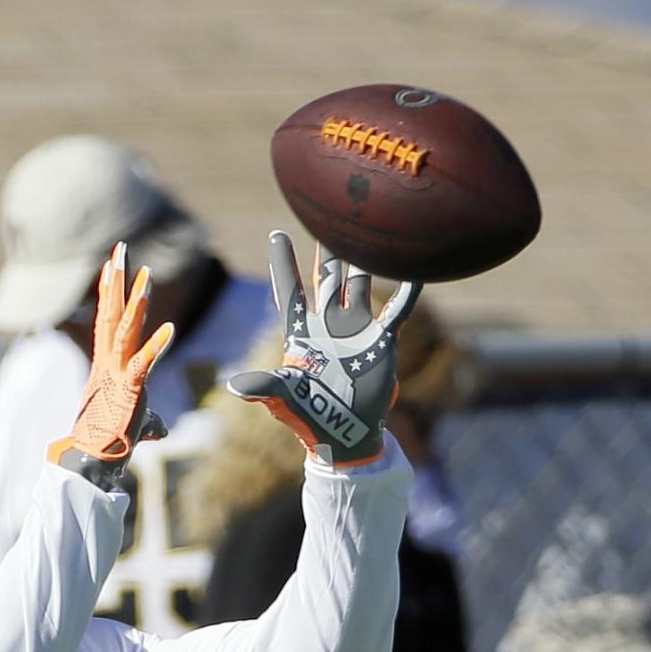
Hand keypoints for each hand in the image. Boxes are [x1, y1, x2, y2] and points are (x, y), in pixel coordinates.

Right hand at [46, 243, 177, 473]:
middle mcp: (109, 363)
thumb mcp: (136, 425)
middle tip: (120, 249)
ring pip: (125, 329)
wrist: (93, 460)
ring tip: (145, 273)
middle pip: (112, 313)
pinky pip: (143, 363)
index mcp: (107, 365)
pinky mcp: (128, 389)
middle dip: (117, 280)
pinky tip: (170, 328)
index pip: (107, 321)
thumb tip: (157, 430)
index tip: (110, 266)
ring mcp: (117, 374)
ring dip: (135, 301)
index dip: (110, 292)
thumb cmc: (110, 442)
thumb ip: (149, 420)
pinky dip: (156, 345)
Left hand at [227, 230, 419, 465]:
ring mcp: (355, 331)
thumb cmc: (310, 418)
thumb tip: (235, 386)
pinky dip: (405, 293)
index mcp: (302, 334)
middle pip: (327, 280)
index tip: (278, 235)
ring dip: (361, 262)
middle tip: (328, 217)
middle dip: (327, 252)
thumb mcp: (285, 400)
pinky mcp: (379, 342)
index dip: (284, 265)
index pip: (291, 292)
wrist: (345, 434)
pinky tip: (415, 272)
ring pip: (358, 286)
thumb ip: (265, 387)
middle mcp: (328, 326)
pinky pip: (395, 311)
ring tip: (364, 231)